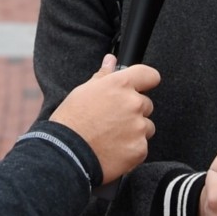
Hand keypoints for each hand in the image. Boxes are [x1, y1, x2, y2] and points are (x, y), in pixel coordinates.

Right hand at [49, 54, 159, 182]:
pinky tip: (114, 149)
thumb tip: (110, 61)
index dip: (145, 81)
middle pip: (146, 104)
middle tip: (113, 119)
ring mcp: (138, 127)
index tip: (141, 86)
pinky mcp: (140, 149)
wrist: (67, 154)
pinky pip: (142, 146)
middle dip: (134, 111)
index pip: (149, 75)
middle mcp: (133, 103)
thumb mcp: (83, 91)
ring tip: (112, 136)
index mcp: (120, 85)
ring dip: (135, 130)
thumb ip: (103, 75)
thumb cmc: (72, 121)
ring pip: (146, 126)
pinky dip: (131, 148)